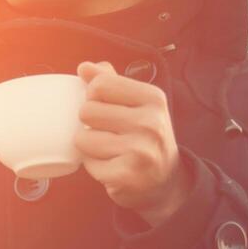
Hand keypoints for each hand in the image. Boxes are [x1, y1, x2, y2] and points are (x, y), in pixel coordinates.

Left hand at [73, 60, 191, 223]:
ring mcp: (140, 151)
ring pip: (82, 139)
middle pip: (86, 111)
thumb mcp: (137, 104)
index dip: (93, 97)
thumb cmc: (144, 137)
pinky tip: (113, 166)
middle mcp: (150, 123)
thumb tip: (84, 67)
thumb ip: (111, 82)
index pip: (100, 85)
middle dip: (89, 123)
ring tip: (110, 150)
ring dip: (89, 146)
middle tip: (110, 133)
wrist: (165, 181)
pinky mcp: (126, 176)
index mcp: (153, 99)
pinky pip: (88, 163)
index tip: (107, 108)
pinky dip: (94, 166)